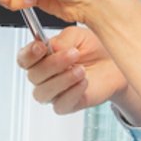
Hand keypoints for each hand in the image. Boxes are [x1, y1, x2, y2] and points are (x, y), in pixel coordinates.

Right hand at [19, 26, 133, 115]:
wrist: (115, 64)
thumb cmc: (95, 48)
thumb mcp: (78, 35)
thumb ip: (62, 39)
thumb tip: (51, 47)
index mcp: (42, 57)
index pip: (24, 59)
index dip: (29, 54)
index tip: (42, 47)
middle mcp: (45, 76)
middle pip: (34, 76)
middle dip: (53, 64)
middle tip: (74, 54)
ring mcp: (54, 92)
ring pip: (43, 92)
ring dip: (62, 80)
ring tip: (81, 70)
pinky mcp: (67, 105)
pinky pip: (60, 104)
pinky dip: (72, 93)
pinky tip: (84, 82)